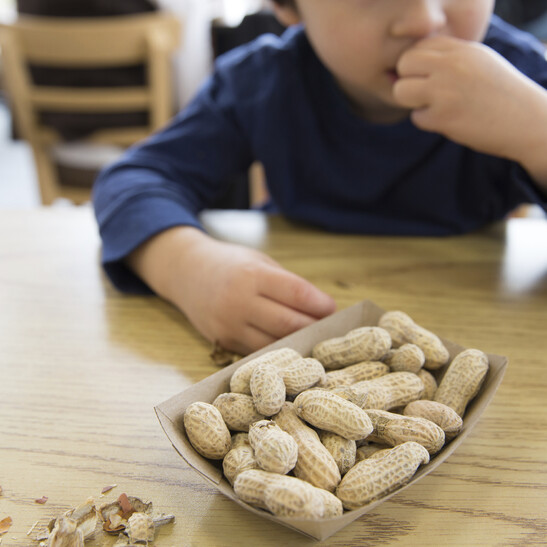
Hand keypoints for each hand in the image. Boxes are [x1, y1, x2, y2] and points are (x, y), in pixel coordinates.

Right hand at [130, 227, 335, 354]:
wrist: (185, 272)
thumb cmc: (229, 263)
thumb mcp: (258, 261)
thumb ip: (286, 283)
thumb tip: (320, 307)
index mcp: (252, 275)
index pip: (296, 293)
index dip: (319, 304)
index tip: (332, 308)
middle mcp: (239, 301)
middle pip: (288, 323)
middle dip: (313, 326)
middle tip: (326, 326)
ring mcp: (229, 325)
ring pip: (274, 343)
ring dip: (297, 342)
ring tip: (310, 337)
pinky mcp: (223, 341)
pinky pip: (257, 351)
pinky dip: (276, 349)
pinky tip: (288, 344)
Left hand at [393, 36, 546, 183]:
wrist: (526, 121)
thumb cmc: (499, 93)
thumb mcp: (478, 63)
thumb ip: (448, 58)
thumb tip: (408, 66)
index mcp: (462, 49)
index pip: (419, 47)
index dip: (417, 65)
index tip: (429, 78)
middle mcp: (452, 65)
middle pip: (404, 64)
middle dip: (407, 80)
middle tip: (423, 93)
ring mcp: (445, 91)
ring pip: (402, 91)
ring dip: (412, 101)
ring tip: (433, 106)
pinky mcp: (443, 117)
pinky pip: (416, 118)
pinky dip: (428, 122)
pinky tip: (449, 120)